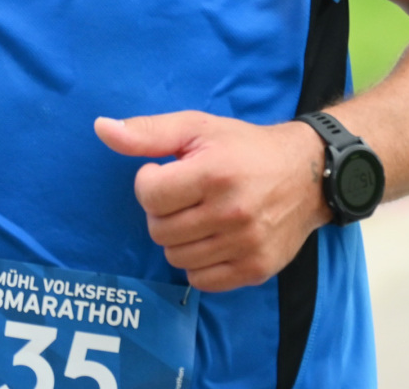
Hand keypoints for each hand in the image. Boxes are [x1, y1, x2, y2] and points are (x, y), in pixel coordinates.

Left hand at [95, 110, 331, 291]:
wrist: (308, 173)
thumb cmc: (244, 147)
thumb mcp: (197, 127)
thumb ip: (147, 132)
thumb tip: (101, 128)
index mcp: (214, 173)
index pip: (149, 195)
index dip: (150, 183)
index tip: (168, 173)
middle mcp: (231, 212)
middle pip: (158, 230)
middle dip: (163, 211)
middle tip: (187, 195)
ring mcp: (246, 244)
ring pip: (176, 257)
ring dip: (180, 237)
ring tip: (201, 214)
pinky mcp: (256, 269)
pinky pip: (201, 280)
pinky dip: (199, 261)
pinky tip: (214, 237)